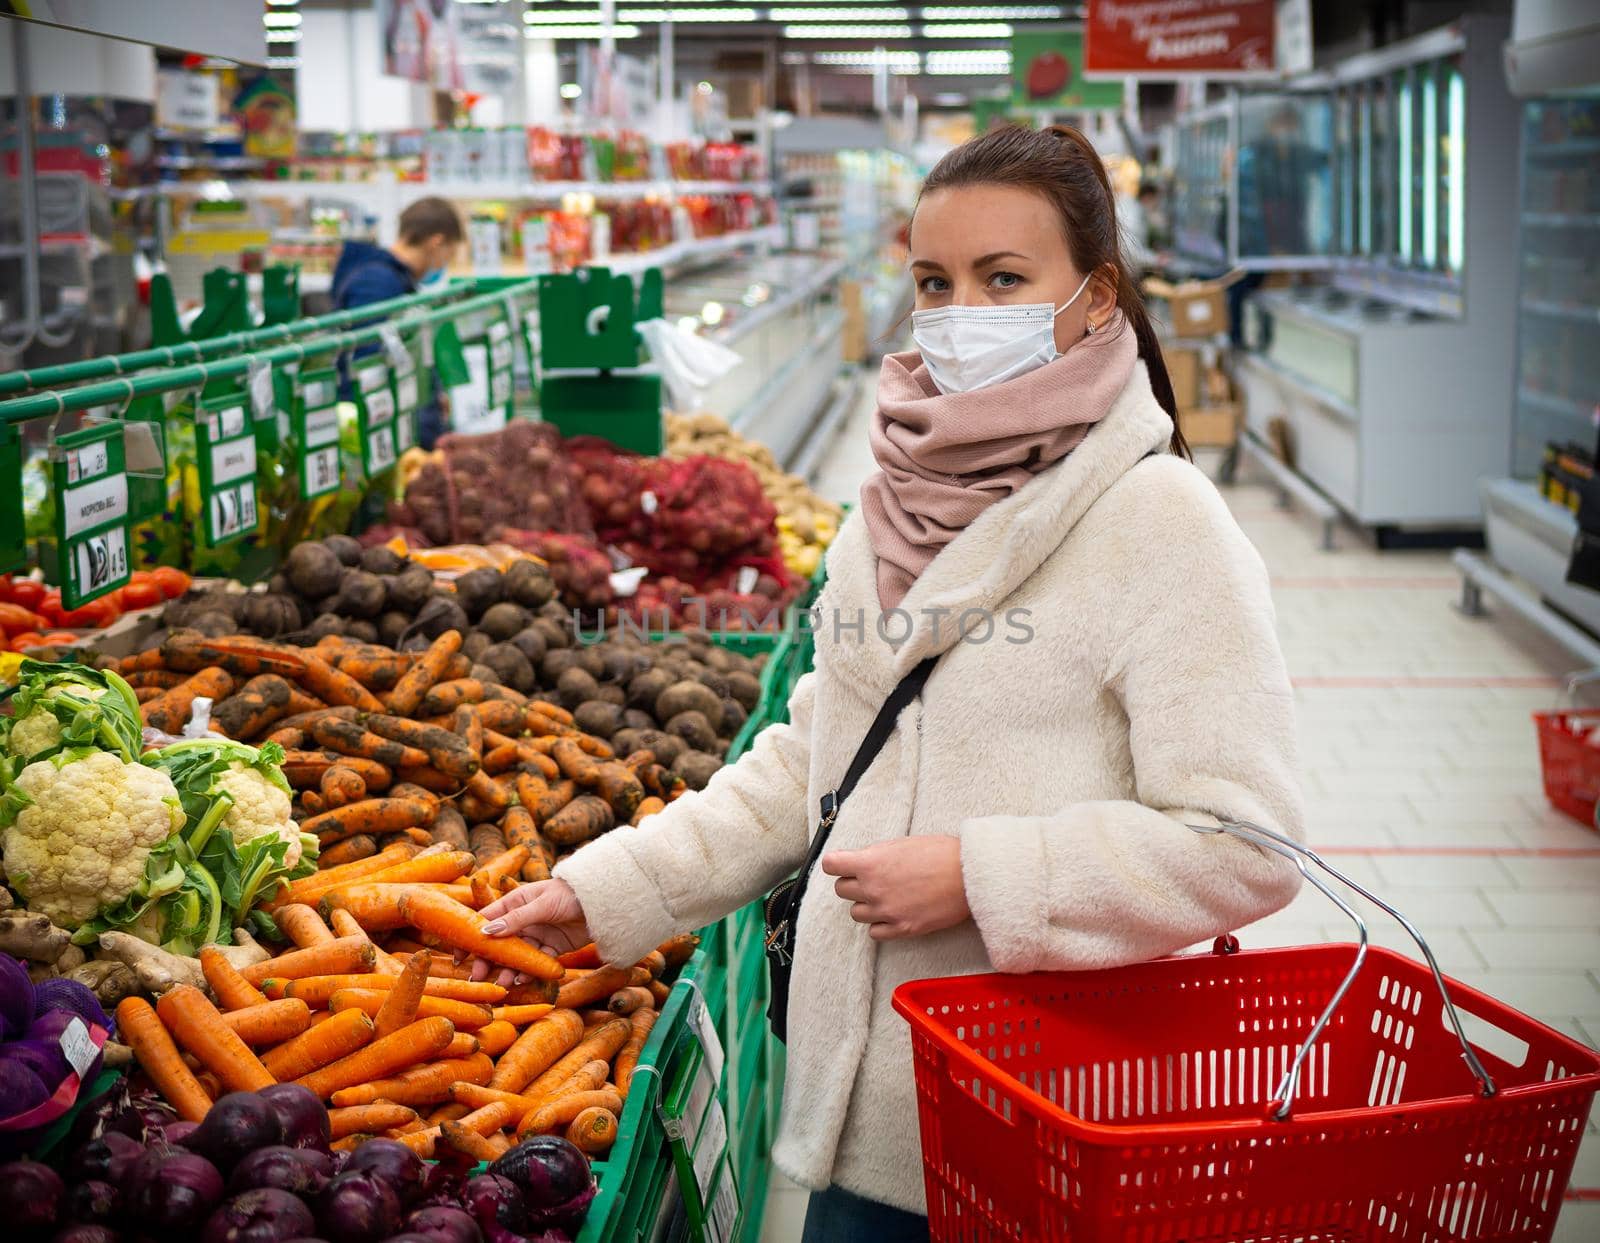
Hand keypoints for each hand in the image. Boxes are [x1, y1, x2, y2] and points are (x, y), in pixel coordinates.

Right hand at [466, 879, 591, 986]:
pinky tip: (522, 979)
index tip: (459, 954)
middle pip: (500, 942)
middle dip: (488, 960)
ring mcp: (538, 934)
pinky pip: (536, 961)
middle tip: (477, 977)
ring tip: (502, 984)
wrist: (602, 902)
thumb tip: (486, 932)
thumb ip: (516, 920)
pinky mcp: (552, 947)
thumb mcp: (541, 904)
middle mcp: (523, 919)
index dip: (472, 937)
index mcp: (515, 902)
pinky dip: (529, 971)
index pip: (487, 920)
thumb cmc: (569, 894)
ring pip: (517, 955)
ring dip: (508, 970)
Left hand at [820, 835, 970, 940]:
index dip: (836, 864)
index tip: (842, 864)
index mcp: (870, 863)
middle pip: (841, 890)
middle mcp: (873, 888)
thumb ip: (877, 855)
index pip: (830, 865)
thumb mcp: (902, 844)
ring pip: (856, 913)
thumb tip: (864, 861)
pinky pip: (874, 933)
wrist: (969, 875)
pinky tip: (893, 913)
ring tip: (886, 896)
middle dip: (853, 883)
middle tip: (870, 879)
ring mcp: (886, 911)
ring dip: (866, 905)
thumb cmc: (941, 853)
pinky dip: (880, 924)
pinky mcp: (902, 928)